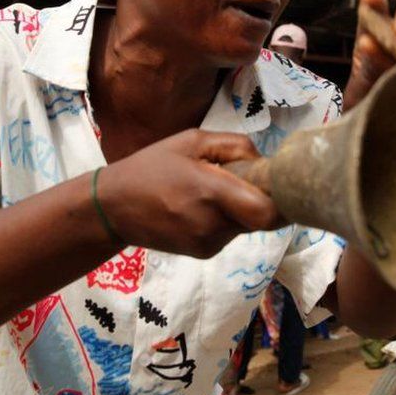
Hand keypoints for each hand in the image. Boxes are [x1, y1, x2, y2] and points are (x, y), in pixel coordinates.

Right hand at [96, 129, 279, 257]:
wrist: (112, 208)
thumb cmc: (151, 167)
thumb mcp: (191, 140)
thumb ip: (235, 146)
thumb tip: (265, 162)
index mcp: (211, 191)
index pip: (268, 211)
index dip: (283, 200)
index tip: (280, 183)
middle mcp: (213, 224)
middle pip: (262, 218)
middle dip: (260, 199)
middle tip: (241, 180)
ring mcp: (209, 243)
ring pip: (246, 226)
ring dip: (240, 209)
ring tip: (210, 191)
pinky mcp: (204, 254)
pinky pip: (229, 234)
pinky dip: (225, 220)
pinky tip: (199, 207)